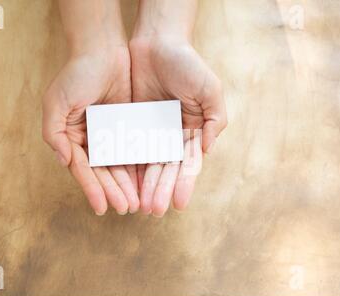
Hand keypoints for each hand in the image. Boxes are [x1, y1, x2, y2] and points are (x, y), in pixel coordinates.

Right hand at [43, 47, 138, 214]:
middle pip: (102, 172)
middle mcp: (90, 140)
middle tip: (125, 209)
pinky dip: (139, 166)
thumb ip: (55, 133)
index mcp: (71, 137)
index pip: (83, 169)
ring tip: (137, 203)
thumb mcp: (57, 102)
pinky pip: (134, 150)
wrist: (104, 49)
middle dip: (113, 191)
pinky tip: (146, 181)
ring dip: (127, 184)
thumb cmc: (77, 74)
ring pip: (120, 165)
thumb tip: (64, 161)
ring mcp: (110, 134)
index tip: (101, 207)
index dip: (92, 188)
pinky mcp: (129, 126)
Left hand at [130, 36, 226, 215]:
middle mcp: (172, 136)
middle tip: (153, 210)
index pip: (188, 164)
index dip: (184, 184)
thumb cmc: (187, 63)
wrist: (156, 41)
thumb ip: (214, 120)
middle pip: (166, 169)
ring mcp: (151, 132)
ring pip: (148, 164)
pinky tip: (125, 184)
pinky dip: (128, 167)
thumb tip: (207, 150)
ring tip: (139, 206)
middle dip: (161, 190)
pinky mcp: (132, 125)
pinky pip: (129, 149)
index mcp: (192, 132)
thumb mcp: (210, 89)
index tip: (178, 203)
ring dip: (145, 186)